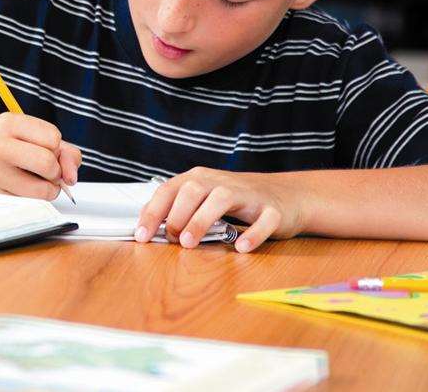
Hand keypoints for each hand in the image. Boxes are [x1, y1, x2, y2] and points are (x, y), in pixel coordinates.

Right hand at [0, 113, 79, 198]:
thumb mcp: (23, 134)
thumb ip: (60, 149)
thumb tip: (72, 176)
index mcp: (8, 124)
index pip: (53, 137)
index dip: (56, 148)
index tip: (45, 150)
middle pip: (48, 163)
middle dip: (54, 172)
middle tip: (44, 172)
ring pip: (41, 190)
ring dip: (46, 191)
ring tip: (32, 183)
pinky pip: (27, 205)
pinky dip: (30, 201)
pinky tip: (17, 191)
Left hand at [134, 167, 305, 252]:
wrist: (285, 195)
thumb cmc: (236, 201)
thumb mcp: (203, 200)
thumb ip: (178, 211)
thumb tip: (148, 230)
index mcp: (199, 179)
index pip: (169, 190)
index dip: (153, 213)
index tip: (142, 235)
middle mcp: (221, 182)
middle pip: (193, 189)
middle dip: (177, 215)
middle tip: (172, 239)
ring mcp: (248, 194)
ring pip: (222, 199)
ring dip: (202, 220)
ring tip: (189, 243)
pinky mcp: (273, 210)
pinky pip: (263, 220)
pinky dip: (252, 234)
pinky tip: (241, 247)